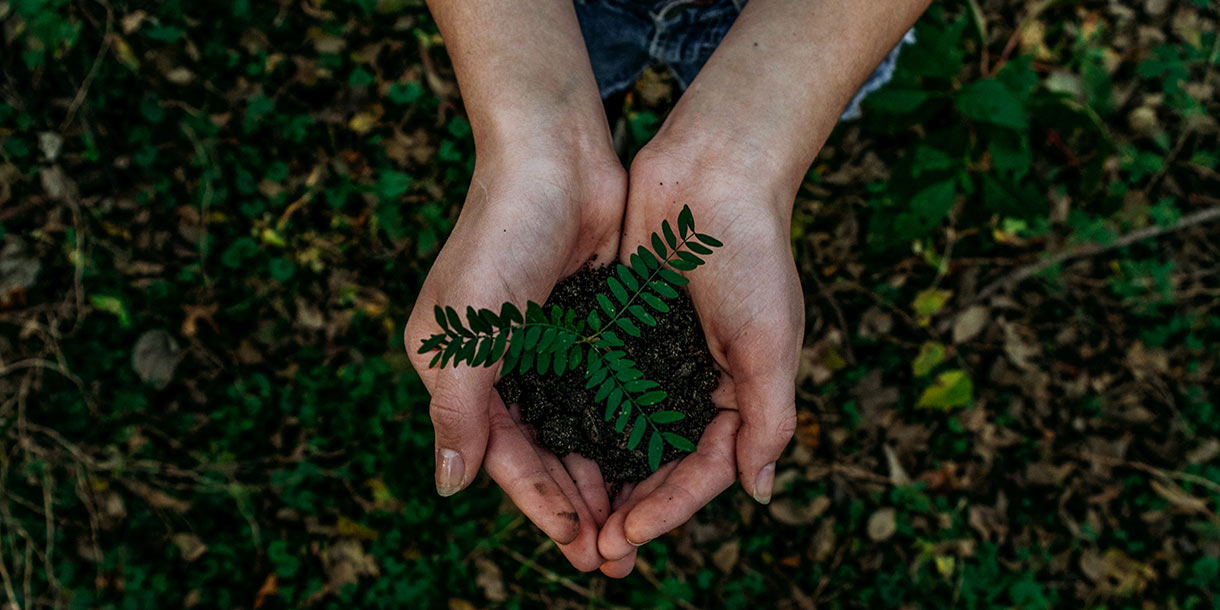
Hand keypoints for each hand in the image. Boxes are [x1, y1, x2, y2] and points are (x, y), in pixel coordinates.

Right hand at [405, 136, 623, 570]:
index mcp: (458, 370)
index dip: (540, 504)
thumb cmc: (501, 235)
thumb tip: (449, 487)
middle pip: (542, 453)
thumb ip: (457, 410)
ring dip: (604, 476)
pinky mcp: (588, 326)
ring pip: (577, 430)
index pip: (502, 456)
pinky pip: (605, 392)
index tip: (580, 545)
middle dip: (576, 504)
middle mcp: (500, 365)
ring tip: (636, 523)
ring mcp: (546, 347)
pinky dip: (624, 428)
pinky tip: (651, 460)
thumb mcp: (466, 329)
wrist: (555, 154)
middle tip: (615, 555)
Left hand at [596, 139, 802, 576]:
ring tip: (569, 516)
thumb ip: (768, 419)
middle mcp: (695, 383)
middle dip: (630, 508)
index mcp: (739, 393)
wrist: (712, 171)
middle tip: (593, 550)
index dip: (667, 509)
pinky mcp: (620, 329)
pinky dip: (579, 420)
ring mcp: (656, 357)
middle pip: (659, 463)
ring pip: (623, 434)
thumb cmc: (751, 254)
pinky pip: (597, 387)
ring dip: (600, 476)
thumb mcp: (770, 343)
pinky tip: (551, 448)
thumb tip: (759, 493)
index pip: (703, 470)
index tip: (626, 536)